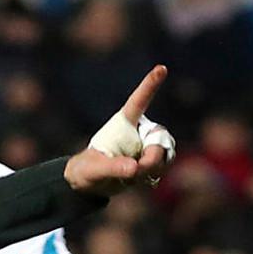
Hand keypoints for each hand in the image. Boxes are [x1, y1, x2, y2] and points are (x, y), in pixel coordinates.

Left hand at [62, 66, 177, 196]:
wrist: (92, 185)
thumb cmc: (87, 170)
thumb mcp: (94, 170)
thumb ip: (113, 167)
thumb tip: (135, 168)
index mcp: (124, 122)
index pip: (139, 101)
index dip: (150, 85)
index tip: (162, 68)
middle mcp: (139, 130)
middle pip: (159, 136)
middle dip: (154, 156)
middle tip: (139, 170)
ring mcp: (147, 144)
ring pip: (165, 153)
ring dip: (153, 168)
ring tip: (132, 176)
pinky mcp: (152, 159)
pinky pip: (164, 165)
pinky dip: (154, 175)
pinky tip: (140, 180)